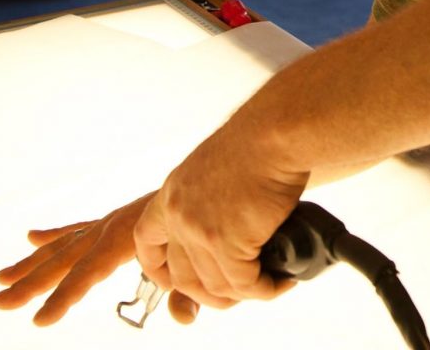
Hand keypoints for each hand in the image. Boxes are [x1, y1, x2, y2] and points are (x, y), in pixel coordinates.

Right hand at [0, 191, 199, 324]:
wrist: (218, 181)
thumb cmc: (208, 223)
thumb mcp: (199, 258)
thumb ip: (188, 291)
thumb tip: (183, 318)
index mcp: (128, 235)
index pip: (88, 272)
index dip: (64, 297)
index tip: (39, 321)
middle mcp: (112, 226)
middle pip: (65, 259)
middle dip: (31, 283)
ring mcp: (111, 221)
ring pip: (65, 246)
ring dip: (32, 263)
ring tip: (0, 277)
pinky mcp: (115, 220)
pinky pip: (80, 229)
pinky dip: (57, 234)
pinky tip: (32, 236)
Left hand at [133, 124, 309, 307]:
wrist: (274, 134)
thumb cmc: (258, 141)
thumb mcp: (216, 167)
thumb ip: (210, 198)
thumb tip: (232, 226)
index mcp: (172, 193)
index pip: (146, 241)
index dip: (157, 268)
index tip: (173, 281)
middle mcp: (179, 215)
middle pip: (182, 278)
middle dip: (211, 295)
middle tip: (241, 292)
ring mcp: (200, 232)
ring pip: (216, 288)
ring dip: (246, 294)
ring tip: (272, 283)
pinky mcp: (228, 243)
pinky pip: (246, 284)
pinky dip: (267, 289)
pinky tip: (283, 281)